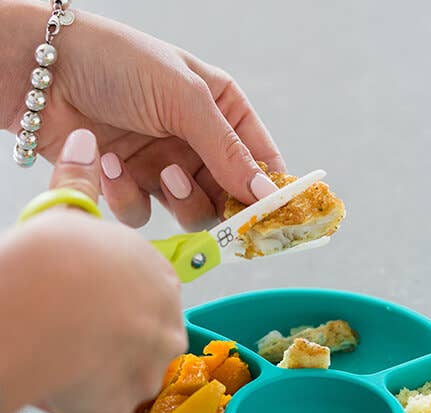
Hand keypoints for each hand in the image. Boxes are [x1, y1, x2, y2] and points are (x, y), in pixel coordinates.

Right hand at [0, 129, 186, 412]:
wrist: (32, 306)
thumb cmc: (51, 258)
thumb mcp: (66, 216)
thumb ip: (81, 182)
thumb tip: (85, 140)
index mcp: (159, 275)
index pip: (152, 289)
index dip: (120, 294)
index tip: (93, 298)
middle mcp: (168, 317)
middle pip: (147, 329)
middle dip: (118, 330)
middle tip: (77, 326)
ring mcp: (153, 361)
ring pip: (133, 366)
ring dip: (106, 362)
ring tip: (68, 348)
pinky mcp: (129, 399)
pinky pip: (112, 398)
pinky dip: (91, 392)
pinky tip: (65, 376)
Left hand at [4, 1, 284, 230]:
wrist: (42, 71)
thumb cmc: (120, 64)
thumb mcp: (184, 98)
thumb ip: (227, 149)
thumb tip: (265, 192)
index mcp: (222, 112)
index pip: (260, 159)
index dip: (268, 189)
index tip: (272, 214)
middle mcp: (198, 144)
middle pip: (228, 196)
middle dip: (218, 201)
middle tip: (205, 196)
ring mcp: (165, 166)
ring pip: (191, 212)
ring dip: (177, 198)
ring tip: (159, 172)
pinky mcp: (131, 184)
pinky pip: (144, 212)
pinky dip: (129, 195)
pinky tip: (109, 163)